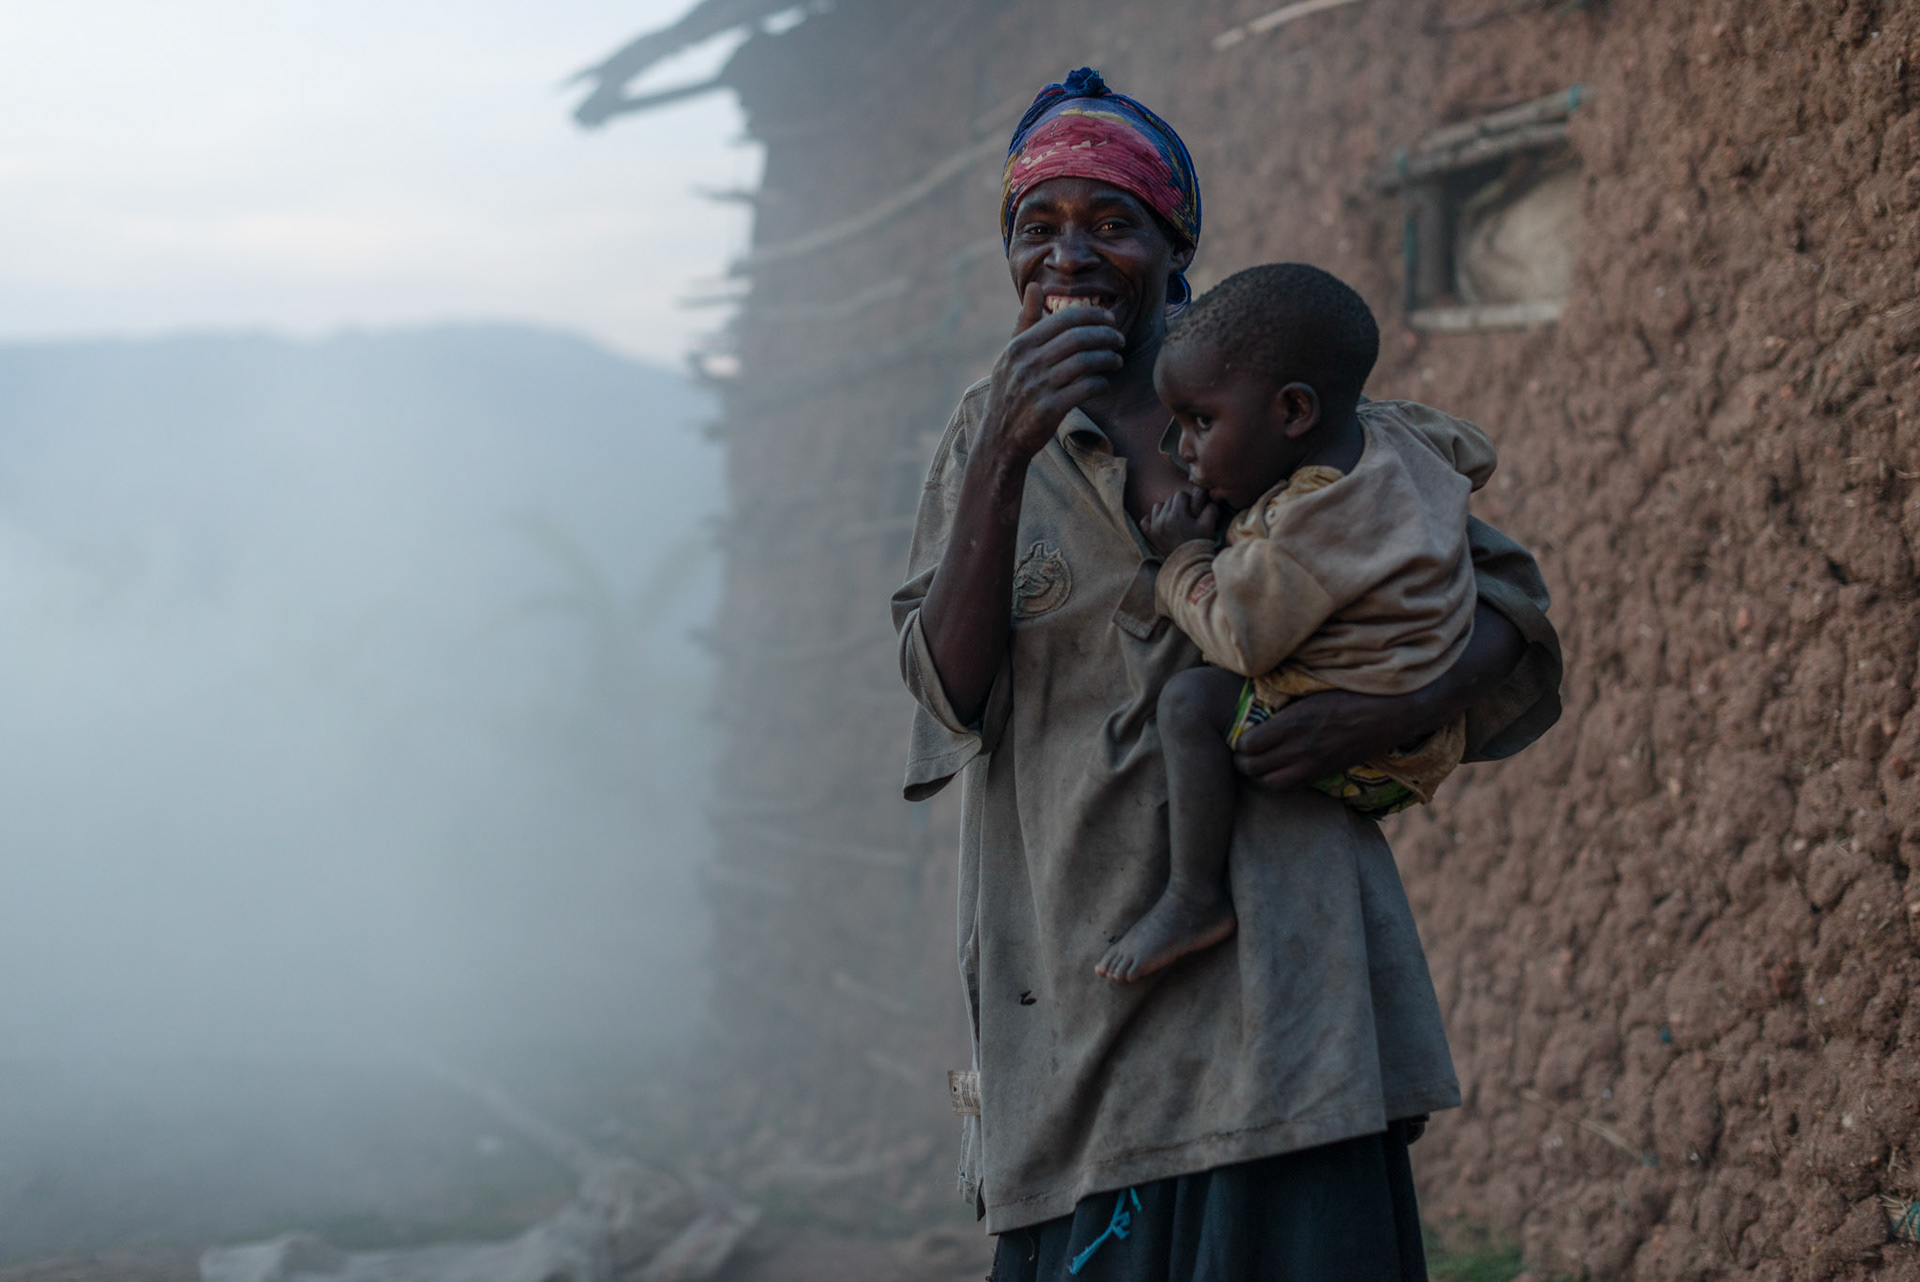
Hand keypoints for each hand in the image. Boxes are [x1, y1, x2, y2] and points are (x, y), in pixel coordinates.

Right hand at [976, 283, 1125, 468]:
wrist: (999, 439)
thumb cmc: (1010, 392)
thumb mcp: (1010, 355)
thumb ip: (1025, 320)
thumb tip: (1035, 286)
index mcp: (1019, 346)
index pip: (1063, 319)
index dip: (1092, 316)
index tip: (1108, 319)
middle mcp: (1026, 363)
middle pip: (1078, 338)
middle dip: (1106, 335)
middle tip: (1119, 339)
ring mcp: (1037, 387)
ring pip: (1085, 362)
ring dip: (1108, 359)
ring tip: (1116, 360)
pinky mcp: (1048, 410)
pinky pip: (1085, 389)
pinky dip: (1100, 383)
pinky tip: (1103, 383)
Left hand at [1141, 486, 1220, 555]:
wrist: (1188, 566)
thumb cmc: (1200, 545)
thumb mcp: (1209, 526)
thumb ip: (1210, 508)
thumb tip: (1207, 497)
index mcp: (1177, 515)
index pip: (1180, 494)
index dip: (1190, 499)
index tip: (1194, 509)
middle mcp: (1163, 519)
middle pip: (1169, 499)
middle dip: (1179, 504)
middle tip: (1188, 515)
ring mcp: (1154, 527)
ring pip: (1158, 506)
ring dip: (1167, 509)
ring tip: (1177, 519)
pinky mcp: (1150, 535)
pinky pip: (1146, 520)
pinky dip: (1153, 519)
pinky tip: (1163, 524)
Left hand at [1231, 602, 1525, 789]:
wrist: (1403, 707)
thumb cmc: (1362, 682)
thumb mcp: (1321, 675)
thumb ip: (1289, 679)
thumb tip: (1257, 671)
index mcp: (1301, 720)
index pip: (1249, 744)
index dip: (1235, 740)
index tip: (1235, 726)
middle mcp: (1306, 746)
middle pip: (1253, 767)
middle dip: (1241, 757)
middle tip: (1240, 742)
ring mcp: (1318, 762)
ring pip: (1269, 782)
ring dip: (1257, 771)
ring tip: (1255, 755)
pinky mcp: (1331, 769)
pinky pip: (1292, 785)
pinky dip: (1277, 779)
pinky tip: (1277, 763)